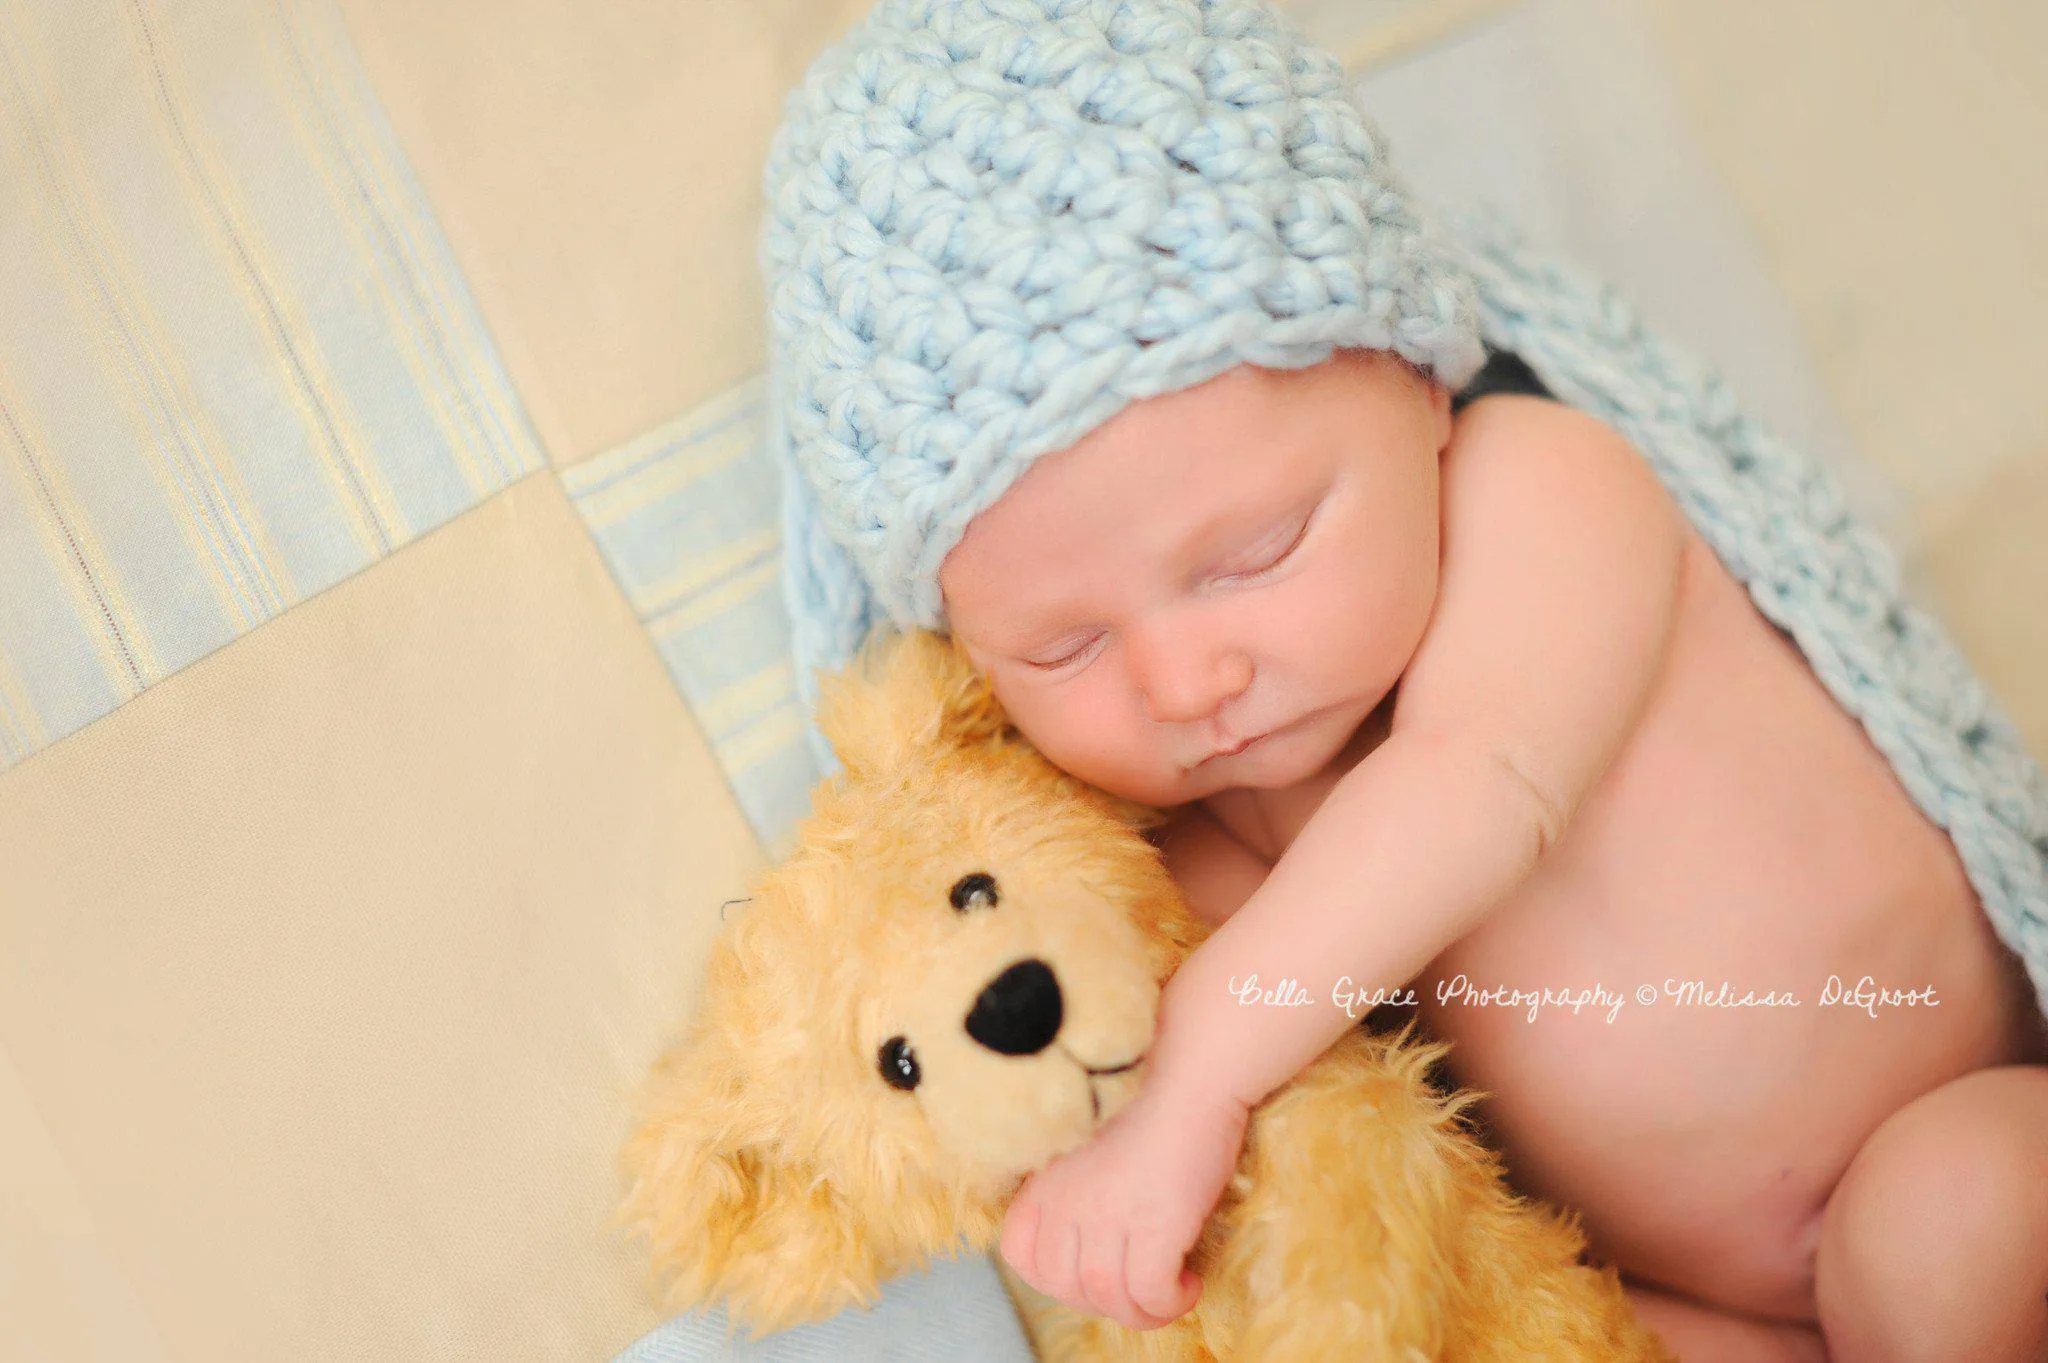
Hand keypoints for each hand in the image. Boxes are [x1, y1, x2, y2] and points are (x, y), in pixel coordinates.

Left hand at [999, 1072, 1248, 1330]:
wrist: (1192, 1088)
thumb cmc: (1151, 1121)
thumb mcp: (1090, 1158)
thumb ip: (1075, 1199)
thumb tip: (1086, 1256)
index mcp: (1049, 1181)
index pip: (1017, 1251)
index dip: (1050, 1277)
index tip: (1089, 1274)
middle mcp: (1070, 1199)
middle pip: (1063, 1284)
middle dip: (1100, 1301)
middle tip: (1136, 1287)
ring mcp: (1110, 1213)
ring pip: (1107, 1296)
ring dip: (1141, 1311)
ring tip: (1168, 1294)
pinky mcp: (1155, 1225)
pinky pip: (1150, 1292)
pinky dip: (1168, 1303)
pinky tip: (1188, 1285)